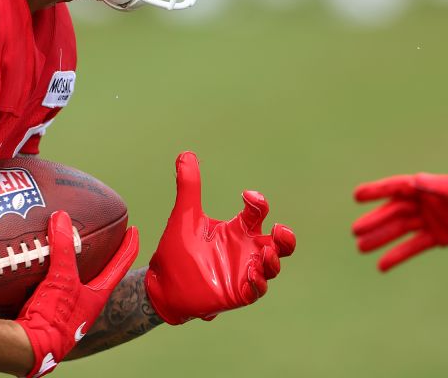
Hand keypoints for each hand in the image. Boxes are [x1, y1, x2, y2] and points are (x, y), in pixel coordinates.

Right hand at [15, 211, 138, 377]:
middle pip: (101, 276)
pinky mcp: (50, 314)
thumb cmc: (54, 317)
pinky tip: (40, 269)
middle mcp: (87, 305)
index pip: (120, 266)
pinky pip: (56, 289)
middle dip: (104, 258)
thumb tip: (61, 216)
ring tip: (72, 250)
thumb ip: (63, 248)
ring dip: (77, 267)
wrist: (30, 348)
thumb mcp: (61, 279)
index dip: (128, 247)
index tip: (135, 230)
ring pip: (78, 283)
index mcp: (97, 296)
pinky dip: (53, 275)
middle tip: (105, 238)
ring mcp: (69, 311)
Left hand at [144, 152, 296, 324]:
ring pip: (272, 268)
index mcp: (237, 230)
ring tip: (266, 252)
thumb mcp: (185, 215)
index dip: (258, 202)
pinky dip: (258, 282)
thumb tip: (185, 154)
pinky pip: (257, 290)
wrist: (161, 283)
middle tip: (280, 230)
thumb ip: (188, 186)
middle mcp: (245, 250)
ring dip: (274, 260)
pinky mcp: (237, 293)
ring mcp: (243, 272)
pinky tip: (252, 273)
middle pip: (280, 244)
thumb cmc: (178, 250)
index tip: (247, 195)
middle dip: (286, 238)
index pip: (257, 213)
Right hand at [352, 172, 447, 271]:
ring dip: (381, 238)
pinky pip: (414, 246)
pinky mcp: (440, 237)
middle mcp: (427, 202)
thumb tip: (416, 181)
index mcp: (431, 187)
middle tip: (355, 231)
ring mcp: (432, 220)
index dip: (377, 191)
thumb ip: (441, 188)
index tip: (356, 196)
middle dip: (375, 220)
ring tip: (361, 247)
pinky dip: (398, 255)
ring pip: (400, 229)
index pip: (398, 188)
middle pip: (394, 211)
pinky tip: (382, 265)